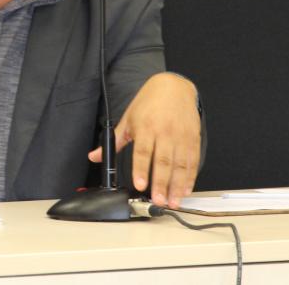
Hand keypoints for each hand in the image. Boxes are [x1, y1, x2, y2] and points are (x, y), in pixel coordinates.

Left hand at [88, 72, 200, 208]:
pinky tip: (185, 189)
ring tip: (172, 201)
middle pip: (163, 161)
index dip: (141, 169)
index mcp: (146, 127)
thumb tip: (95, 156)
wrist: (174, 86)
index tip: (140, 185)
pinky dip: (190, 177)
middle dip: (161, 183)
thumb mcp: (128, 118)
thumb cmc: (149, 102)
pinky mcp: (193, 138)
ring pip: (180, 164)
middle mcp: (165, 132)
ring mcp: (181, 136)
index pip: (143, 151)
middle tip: (158, 200)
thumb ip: (114, 141)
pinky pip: (192, 161)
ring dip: (177, 185)